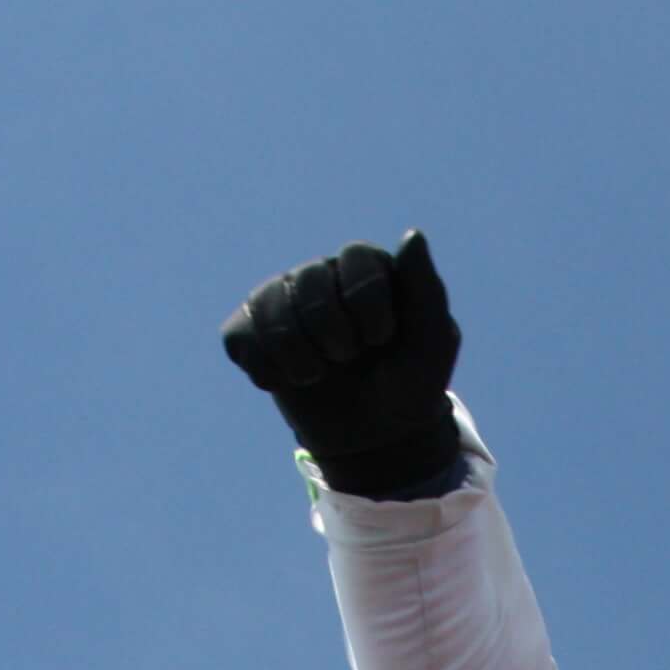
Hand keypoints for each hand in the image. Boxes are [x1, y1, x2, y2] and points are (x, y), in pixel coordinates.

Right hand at [218, 230, 464, 497]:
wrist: (376, 434)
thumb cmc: (408, 381)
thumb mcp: (431, 342)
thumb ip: (427, 290)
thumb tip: (413, 235)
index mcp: (365, 266)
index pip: (355, 260)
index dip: (369, 309)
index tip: (382, 340)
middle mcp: (320, 274)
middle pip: (309, 283)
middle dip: (334, 336)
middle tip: (348, 359)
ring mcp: (281, 300)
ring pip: (270, 312)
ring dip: (300, 360)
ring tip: (318, 375)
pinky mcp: (251, 331)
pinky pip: (239, 336)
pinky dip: (266, 369)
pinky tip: (289, 381)